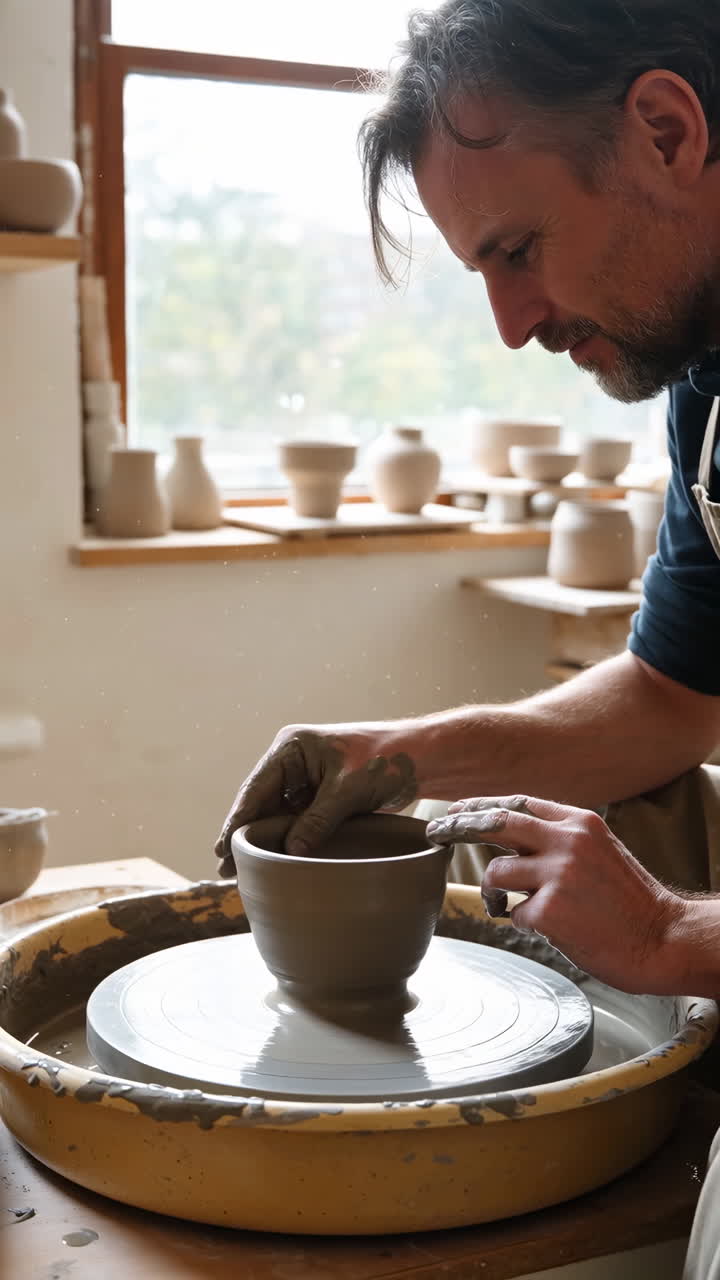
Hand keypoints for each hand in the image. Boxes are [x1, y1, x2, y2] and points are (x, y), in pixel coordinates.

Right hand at [214, 722, 417, 875]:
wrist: (420, 758)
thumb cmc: (385, 760)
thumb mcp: (347, 791)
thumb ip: (317, 821)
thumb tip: (289, 852)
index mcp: (291, 748)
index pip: (256, 789)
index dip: (238, 820)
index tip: (222, 849)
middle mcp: (292, 762)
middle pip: (261, 803)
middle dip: (246, 834)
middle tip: (227, 869)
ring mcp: (305, 778)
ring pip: (277, 814)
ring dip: (265, 839)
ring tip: (244, 870)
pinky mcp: (320, 794)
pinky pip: (296, 819)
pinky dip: (287, 838)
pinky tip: (275, 860)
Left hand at [426, 795, 687, 993]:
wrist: (662, 939)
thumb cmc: (629, 902)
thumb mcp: (600, 851)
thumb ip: (560, 839)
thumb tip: (511, 836)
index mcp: (579, 823)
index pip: (518, 803)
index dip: (482, 805)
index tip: (457, 810)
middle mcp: (566, 841)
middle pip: (496, 822)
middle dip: (459, 825)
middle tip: (436, 831)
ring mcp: (557, 875)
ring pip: (496, 871)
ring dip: (495, 891)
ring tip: (510, 906)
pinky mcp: (549, 911)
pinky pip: (513, 912)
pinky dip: (523, 922)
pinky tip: (551, 929)